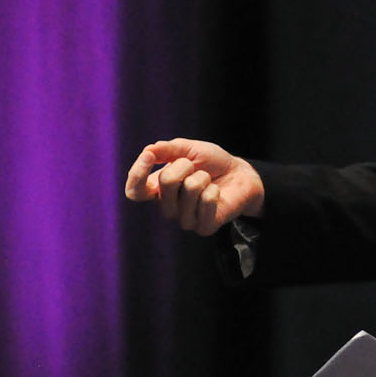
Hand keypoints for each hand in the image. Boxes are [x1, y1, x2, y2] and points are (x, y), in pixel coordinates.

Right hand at [123, 138, 263, 234]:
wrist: (240, 174)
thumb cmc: (211, 162)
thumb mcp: (188, 149)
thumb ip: (167, 149)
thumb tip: (148, 150)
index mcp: (158, 189)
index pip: (135, 191)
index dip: (137, 174)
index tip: (149, 156)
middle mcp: (168, 207)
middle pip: (165, 183)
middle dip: (184, 165)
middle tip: (195, 166)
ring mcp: (185, 220)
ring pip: (189, 190)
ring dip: (202, 177)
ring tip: (208, 180)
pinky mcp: (203, 227)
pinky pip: (206, 201)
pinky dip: (214, 190)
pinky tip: (216, 192)